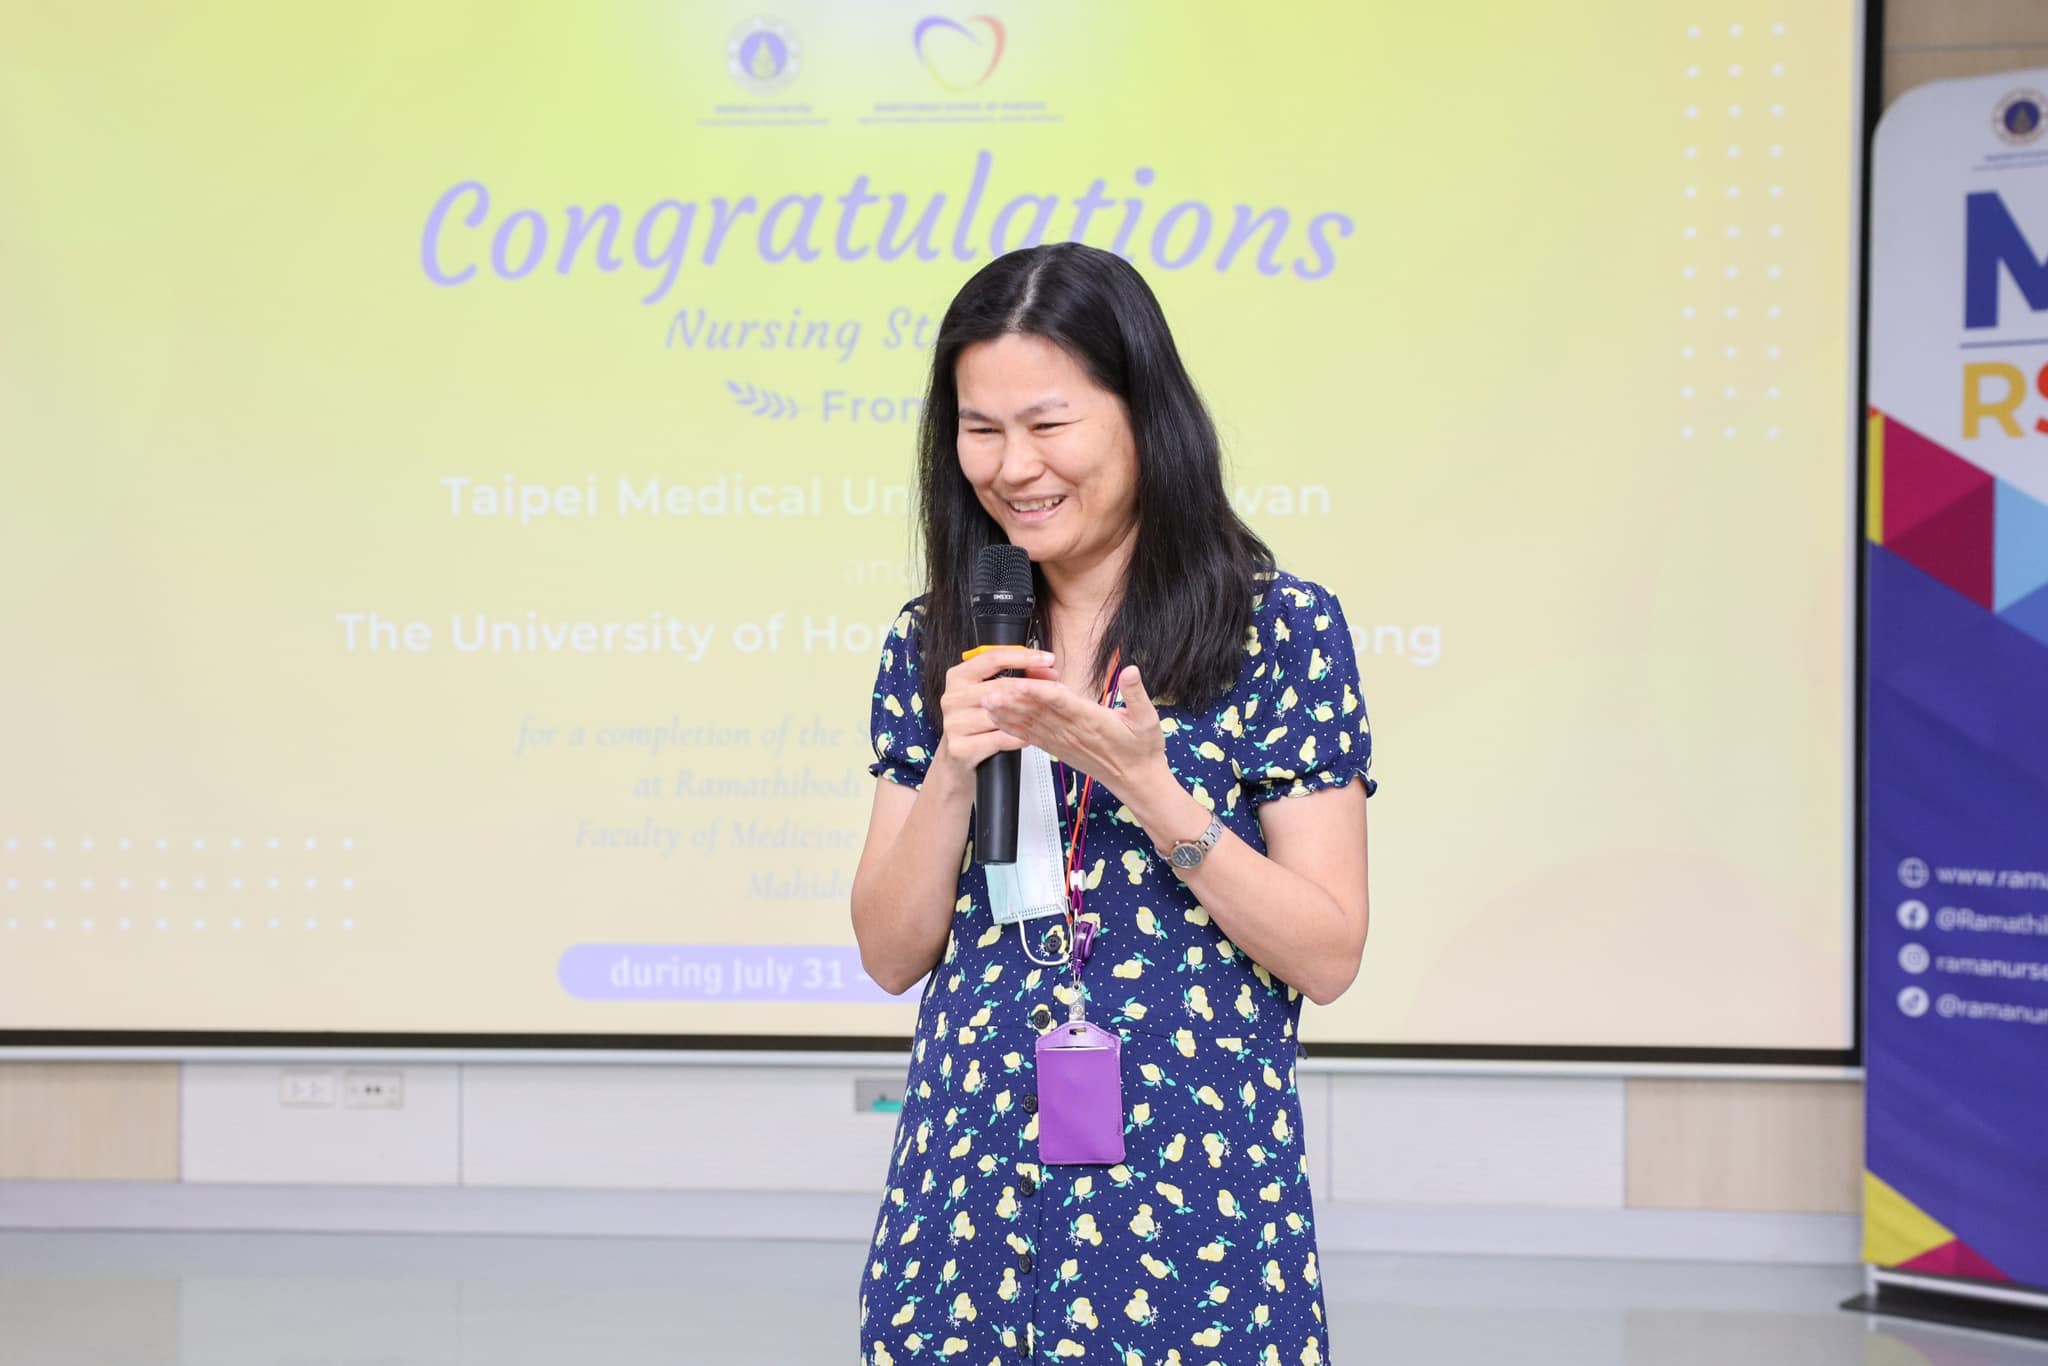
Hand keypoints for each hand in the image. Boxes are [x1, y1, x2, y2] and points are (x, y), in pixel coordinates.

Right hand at [929, 645, 1059, 789]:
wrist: (958, 760)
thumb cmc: (977, 724)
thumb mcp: (992, 696)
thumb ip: (1018, 678)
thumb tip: (1046, 668)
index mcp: (958, 678)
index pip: (992, 658)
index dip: (1023, 656)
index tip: (1047, 658)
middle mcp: (952, 698)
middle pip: (1001, 685)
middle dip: (1033, 687)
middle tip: (1056, 689)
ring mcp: (954, 723)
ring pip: (1002, 714)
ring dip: (1028, 714)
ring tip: (1046, 714)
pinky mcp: (960, 747)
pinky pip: (999, 739)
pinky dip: (1018, 738)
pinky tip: (1029, 737)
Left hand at [980, 663, 1167, 794]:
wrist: (1136, 780)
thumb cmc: (1142, 750)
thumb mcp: (1149, 720)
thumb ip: (1137, 694)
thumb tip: (1131, 671)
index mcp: (1092, 721)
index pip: (1062, 703)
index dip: (1040, 692)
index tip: (1022, 682)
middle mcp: (1073, 732)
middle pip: (1038, 712)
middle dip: (1013, 701)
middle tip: (990, 690)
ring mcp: (1064, 742)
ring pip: (1031, 724)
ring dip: (1007, 713)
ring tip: (986, 702)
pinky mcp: (1059, 749)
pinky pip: (1032, 737)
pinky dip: (1014, 728)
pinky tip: (998, 719)